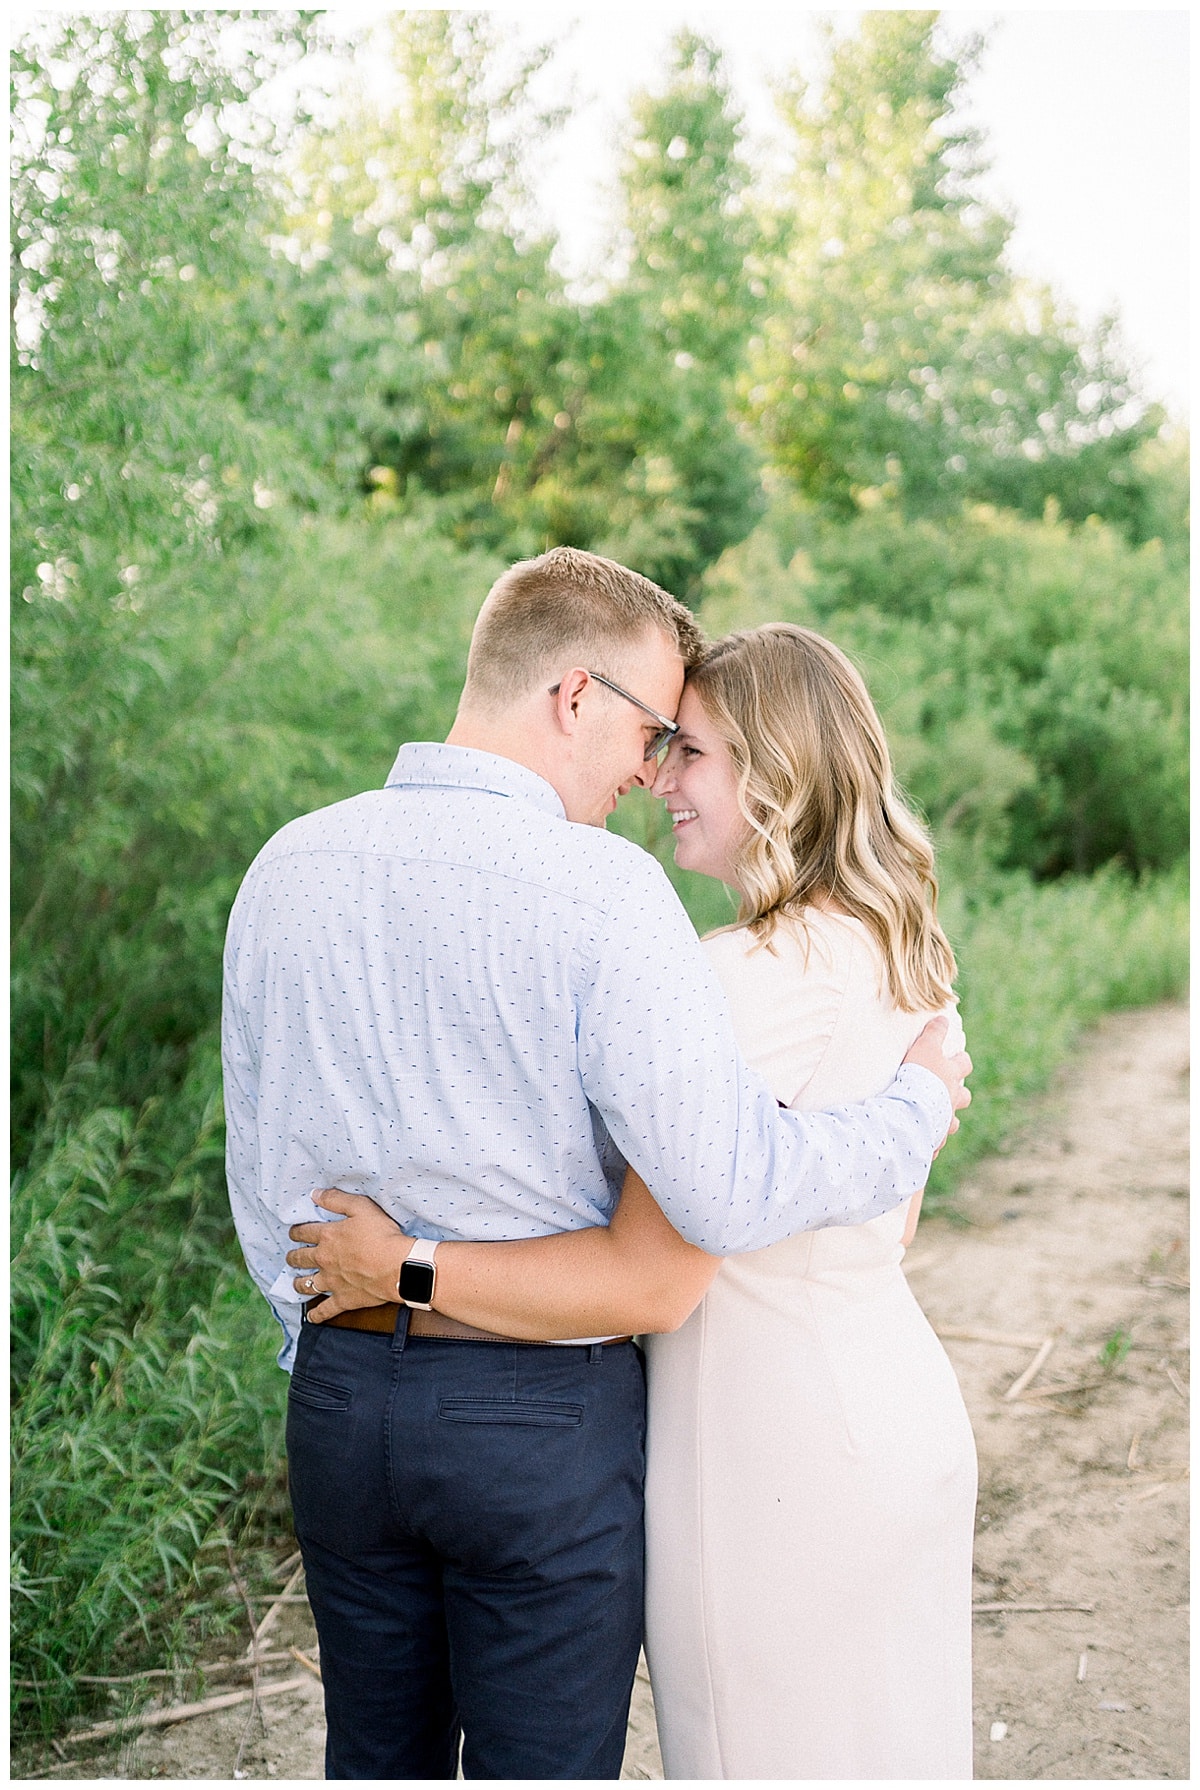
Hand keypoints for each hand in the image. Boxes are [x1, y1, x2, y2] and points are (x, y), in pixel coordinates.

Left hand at [287, 1188, 411, 1322]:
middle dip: (293, 1257)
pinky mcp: (343, 1299)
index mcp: (328, 1236)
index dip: (296, 1231)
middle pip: (301, 1258)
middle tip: (290, 1257)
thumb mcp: (361, 1207)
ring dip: (298, 1283)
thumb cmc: (382, 1235)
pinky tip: (311, 1318)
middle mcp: (324, 1260)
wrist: (397, 1267)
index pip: (304, 1232)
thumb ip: (337, 1199)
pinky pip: (325, 1310)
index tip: (293, 1232)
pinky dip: (316, 1315)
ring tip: (296, 1282)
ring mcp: (332, 1281)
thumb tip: (315, 1194)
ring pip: (306, 1284)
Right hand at [902, 1016, 971, 1149]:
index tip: (958, 1058)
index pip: (964, 1065)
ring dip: (945, 1119)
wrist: (912, 1108)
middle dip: (959, 1094)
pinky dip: (929, 1140)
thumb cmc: (919, 1075)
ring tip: (935, 1118)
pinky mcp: (934, 1139)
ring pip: (952, 1122)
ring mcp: (945, 1121)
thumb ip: (934, 1033)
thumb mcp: (925, 1047)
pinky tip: (919, 1139)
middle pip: (964, 1097)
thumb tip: (943, 1018)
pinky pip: (934, 1142)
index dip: (961, 1061)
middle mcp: (952, 1100)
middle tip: (948, 1090)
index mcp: (951, 1077)